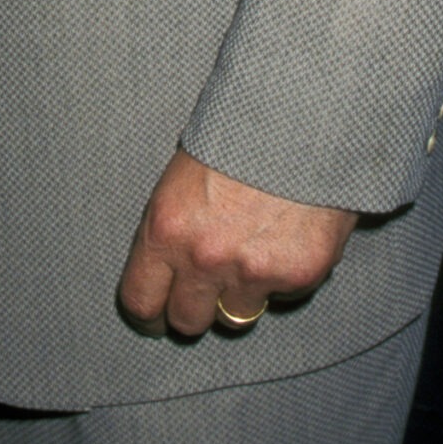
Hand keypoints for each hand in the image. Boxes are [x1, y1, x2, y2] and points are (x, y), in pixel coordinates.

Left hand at [117, 148, 357, 339]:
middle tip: (206, 291)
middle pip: (187, 321)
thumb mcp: (182, 179)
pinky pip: (281, 299)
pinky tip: (285, 240)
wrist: (301, 122)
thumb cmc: (237, 141)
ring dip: (240, 296)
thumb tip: (165, 277)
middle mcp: (204, 257)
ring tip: (251, 254)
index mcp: (166, 229)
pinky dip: (282, 279)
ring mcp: (252, 271)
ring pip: (235, 318)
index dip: (149, 315)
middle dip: (195, 309)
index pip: (141, 301)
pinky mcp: (296, 276)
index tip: (156, 317)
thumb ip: (172, 232)